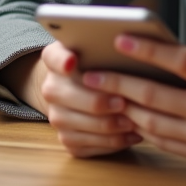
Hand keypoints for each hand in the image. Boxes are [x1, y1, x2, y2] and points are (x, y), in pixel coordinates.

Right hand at [16, 42, 143, 158]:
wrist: (80, 88)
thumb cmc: (98, 63)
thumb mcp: (97, 46)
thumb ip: (104, 42)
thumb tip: (129, 41)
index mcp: (55, 58)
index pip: (55, 57)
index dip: (63, 60)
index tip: (72, 62)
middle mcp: (50, 88)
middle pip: (74, 96)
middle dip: (101, 101)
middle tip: (125, 101)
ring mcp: (56, 116)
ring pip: (85, 124)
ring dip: (112, 125)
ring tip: (135, 120)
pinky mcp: (67, 139)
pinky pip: (90, 145)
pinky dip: (113, 142)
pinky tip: (131, 134)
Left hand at [81, 29, 185, 169]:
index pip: (179, 61)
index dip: (147, 49)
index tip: (119, 38)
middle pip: (157, 96)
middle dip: (119, 84)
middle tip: (93, 74)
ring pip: (155, 123)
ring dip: (126, 109)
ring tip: (104, 96)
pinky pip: (166, 143)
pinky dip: (144, 129)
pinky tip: (129, 116)